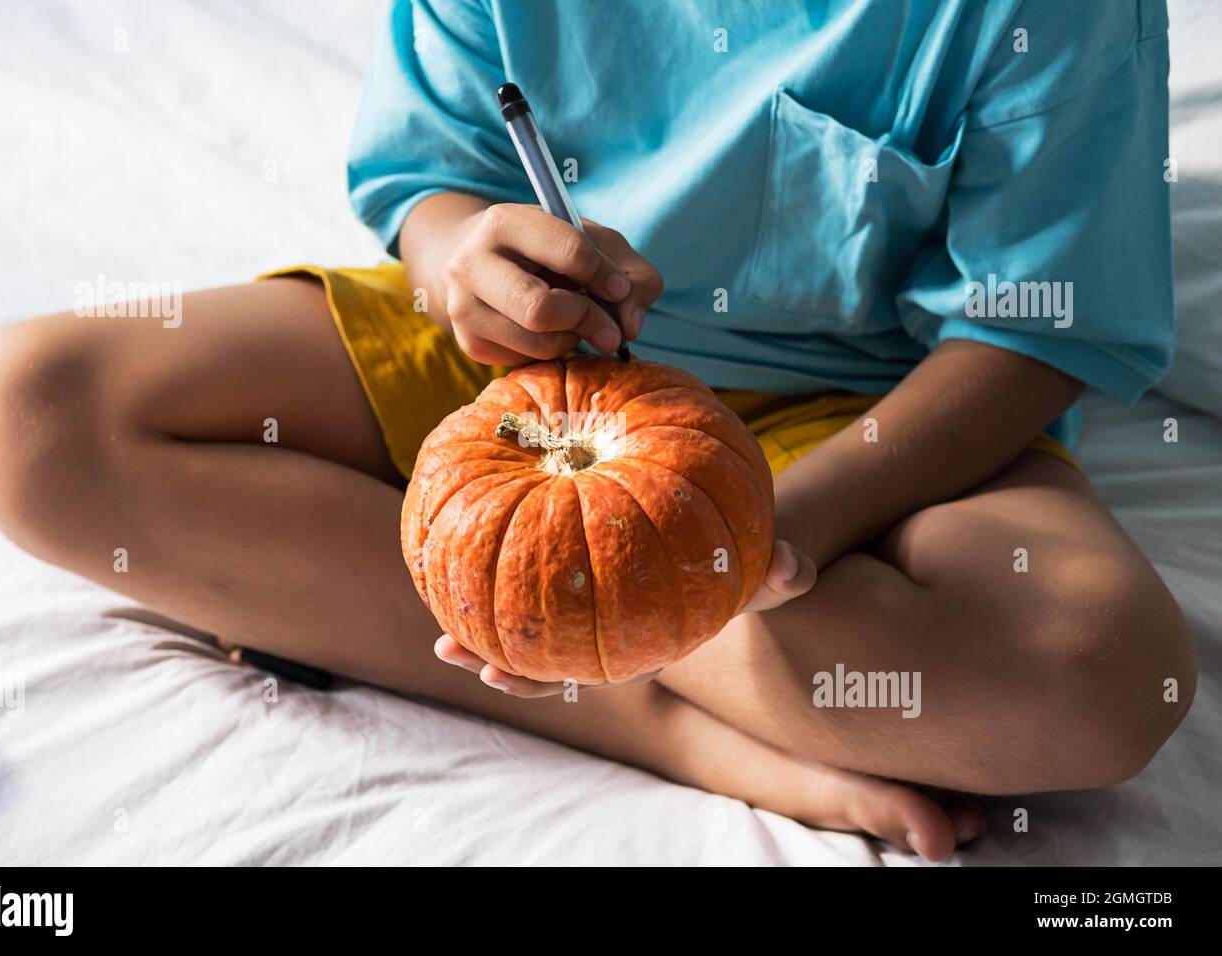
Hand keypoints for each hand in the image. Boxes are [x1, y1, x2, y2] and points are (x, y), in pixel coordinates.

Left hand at [436, 539, 816, 697]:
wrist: (716, 531)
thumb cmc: (730, 558)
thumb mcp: (754, 567)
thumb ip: (773, 574)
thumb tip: (793, 569)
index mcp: (634, 640)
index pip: (579, 670)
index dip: (536, 678)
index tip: (495, 677)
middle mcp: (600, 630)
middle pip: (539, 654)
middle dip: (491, 657)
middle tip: (449, 653)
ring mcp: (581, 600)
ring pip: (524, 621)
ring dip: (480, 626)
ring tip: (441, 633)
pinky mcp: (567, 560)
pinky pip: (525, 568)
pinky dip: (493, 560)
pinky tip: (458, 533)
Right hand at [439, 203, 662, 364]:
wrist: (483, 263)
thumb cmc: (548, 249)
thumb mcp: (593, 242)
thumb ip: (633, 275)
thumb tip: (630, 326)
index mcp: (504, 222)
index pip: (568, 252)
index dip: (605, 276)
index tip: (620, 288)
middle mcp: (470, 264)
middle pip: (541, 309)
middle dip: (587, 320)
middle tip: (610, 331)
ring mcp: (463, 307)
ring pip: (537, 342)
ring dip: (572, 339)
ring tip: (575, 322)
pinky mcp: (469, 342)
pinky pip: (527, 360)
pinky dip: (551, 351)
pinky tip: (548, 331)